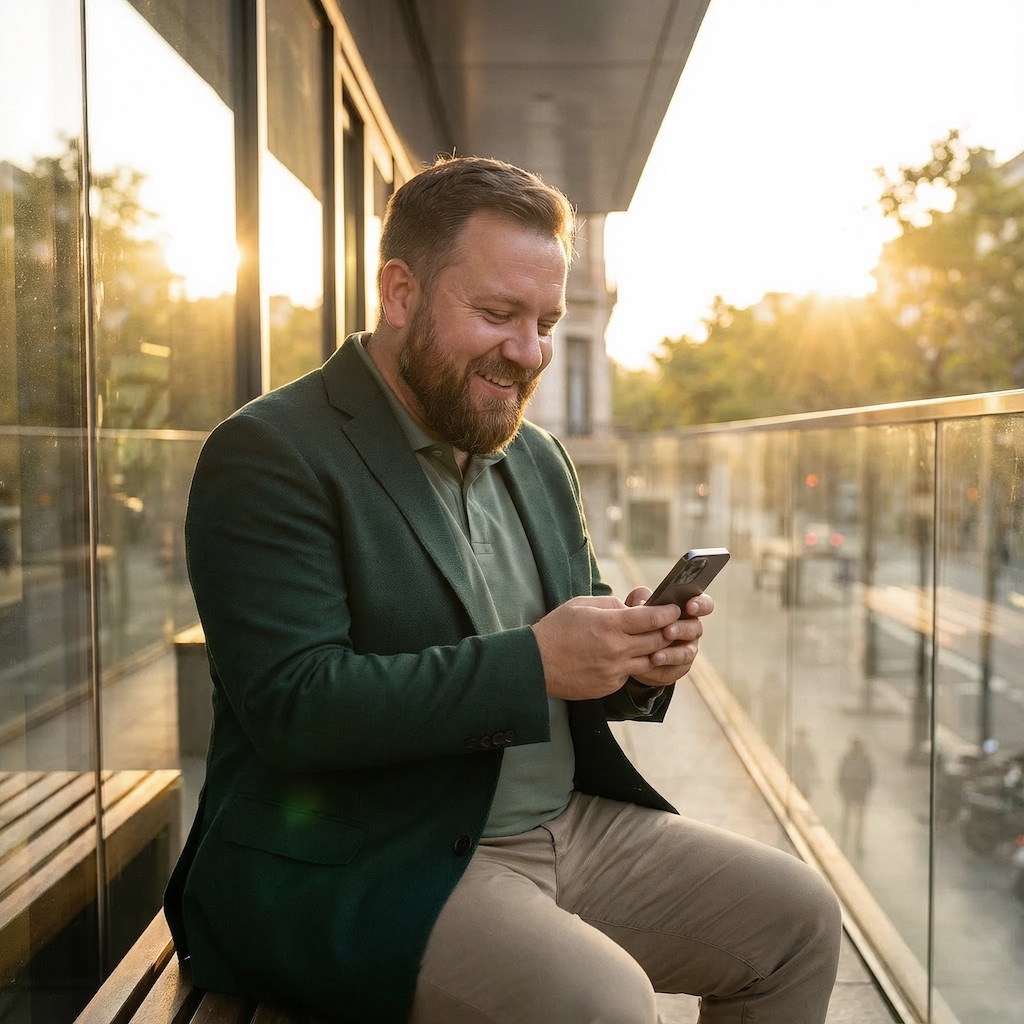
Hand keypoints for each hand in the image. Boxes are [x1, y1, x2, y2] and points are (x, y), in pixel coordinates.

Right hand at [531, 595, 687, 700]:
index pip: (652, 619)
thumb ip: (612, 605)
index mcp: (610, 625)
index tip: (674, 608)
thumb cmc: (556, 630)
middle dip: (668, 631)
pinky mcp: (610, 686)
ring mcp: (614, 671)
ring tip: (653, 640)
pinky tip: (626, 656)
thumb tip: (632, 609)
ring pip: (649, 660)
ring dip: (654, 650)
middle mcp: (616, 650)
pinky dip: (634, 663)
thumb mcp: (582, 605)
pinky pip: (631, 673)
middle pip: (658, 641)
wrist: (535, 664)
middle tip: (672, 624)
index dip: (668, 612)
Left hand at [622, 586, 713, 688]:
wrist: (630, 649)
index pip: (704, 604)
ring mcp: (687, 650)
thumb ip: (640, 599)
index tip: (690, 606)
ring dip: (672, 654)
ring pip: (687, 653)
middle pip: (696, 629)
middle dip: (682, 630)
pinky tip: (651, 663)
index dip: (701, 604)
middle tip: (667, 631)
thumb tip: (643, 603)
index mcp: (686, 610)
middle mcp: (691, 630)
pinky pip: (675, 669)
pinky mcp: (678, 669)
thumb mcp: (636, 606)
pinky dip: (663, 667)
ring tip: (655, 656)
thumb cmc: (638, 620)